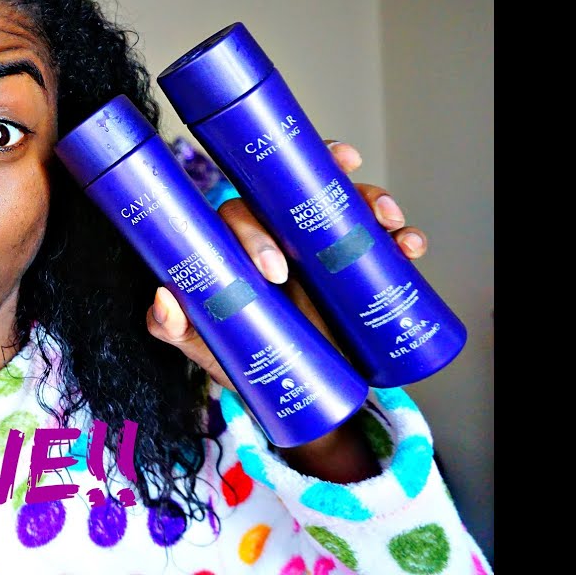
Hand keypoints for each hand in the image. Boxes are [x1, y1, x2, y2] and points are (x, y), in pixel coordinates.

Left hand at [144, 140, 426, 389]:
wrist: (294, 392)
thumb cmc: (242, 354)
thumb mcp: (206, 343)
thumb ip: (172, 327)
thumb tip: (164, 299)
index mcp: (240, 243)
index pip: (242, 212)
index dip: (254, 226)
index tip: (272, 271)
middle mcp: (281, 233)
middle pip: (300, 189)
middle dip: (325, 183)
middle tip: (335, 208)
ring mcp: (322, 245)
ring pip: (346, 203)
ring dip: (370, 199)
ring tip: (387, 220)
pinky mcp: (359, 264)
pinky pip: (383, 240)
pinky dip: (402, 236)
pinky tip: (411, 245)